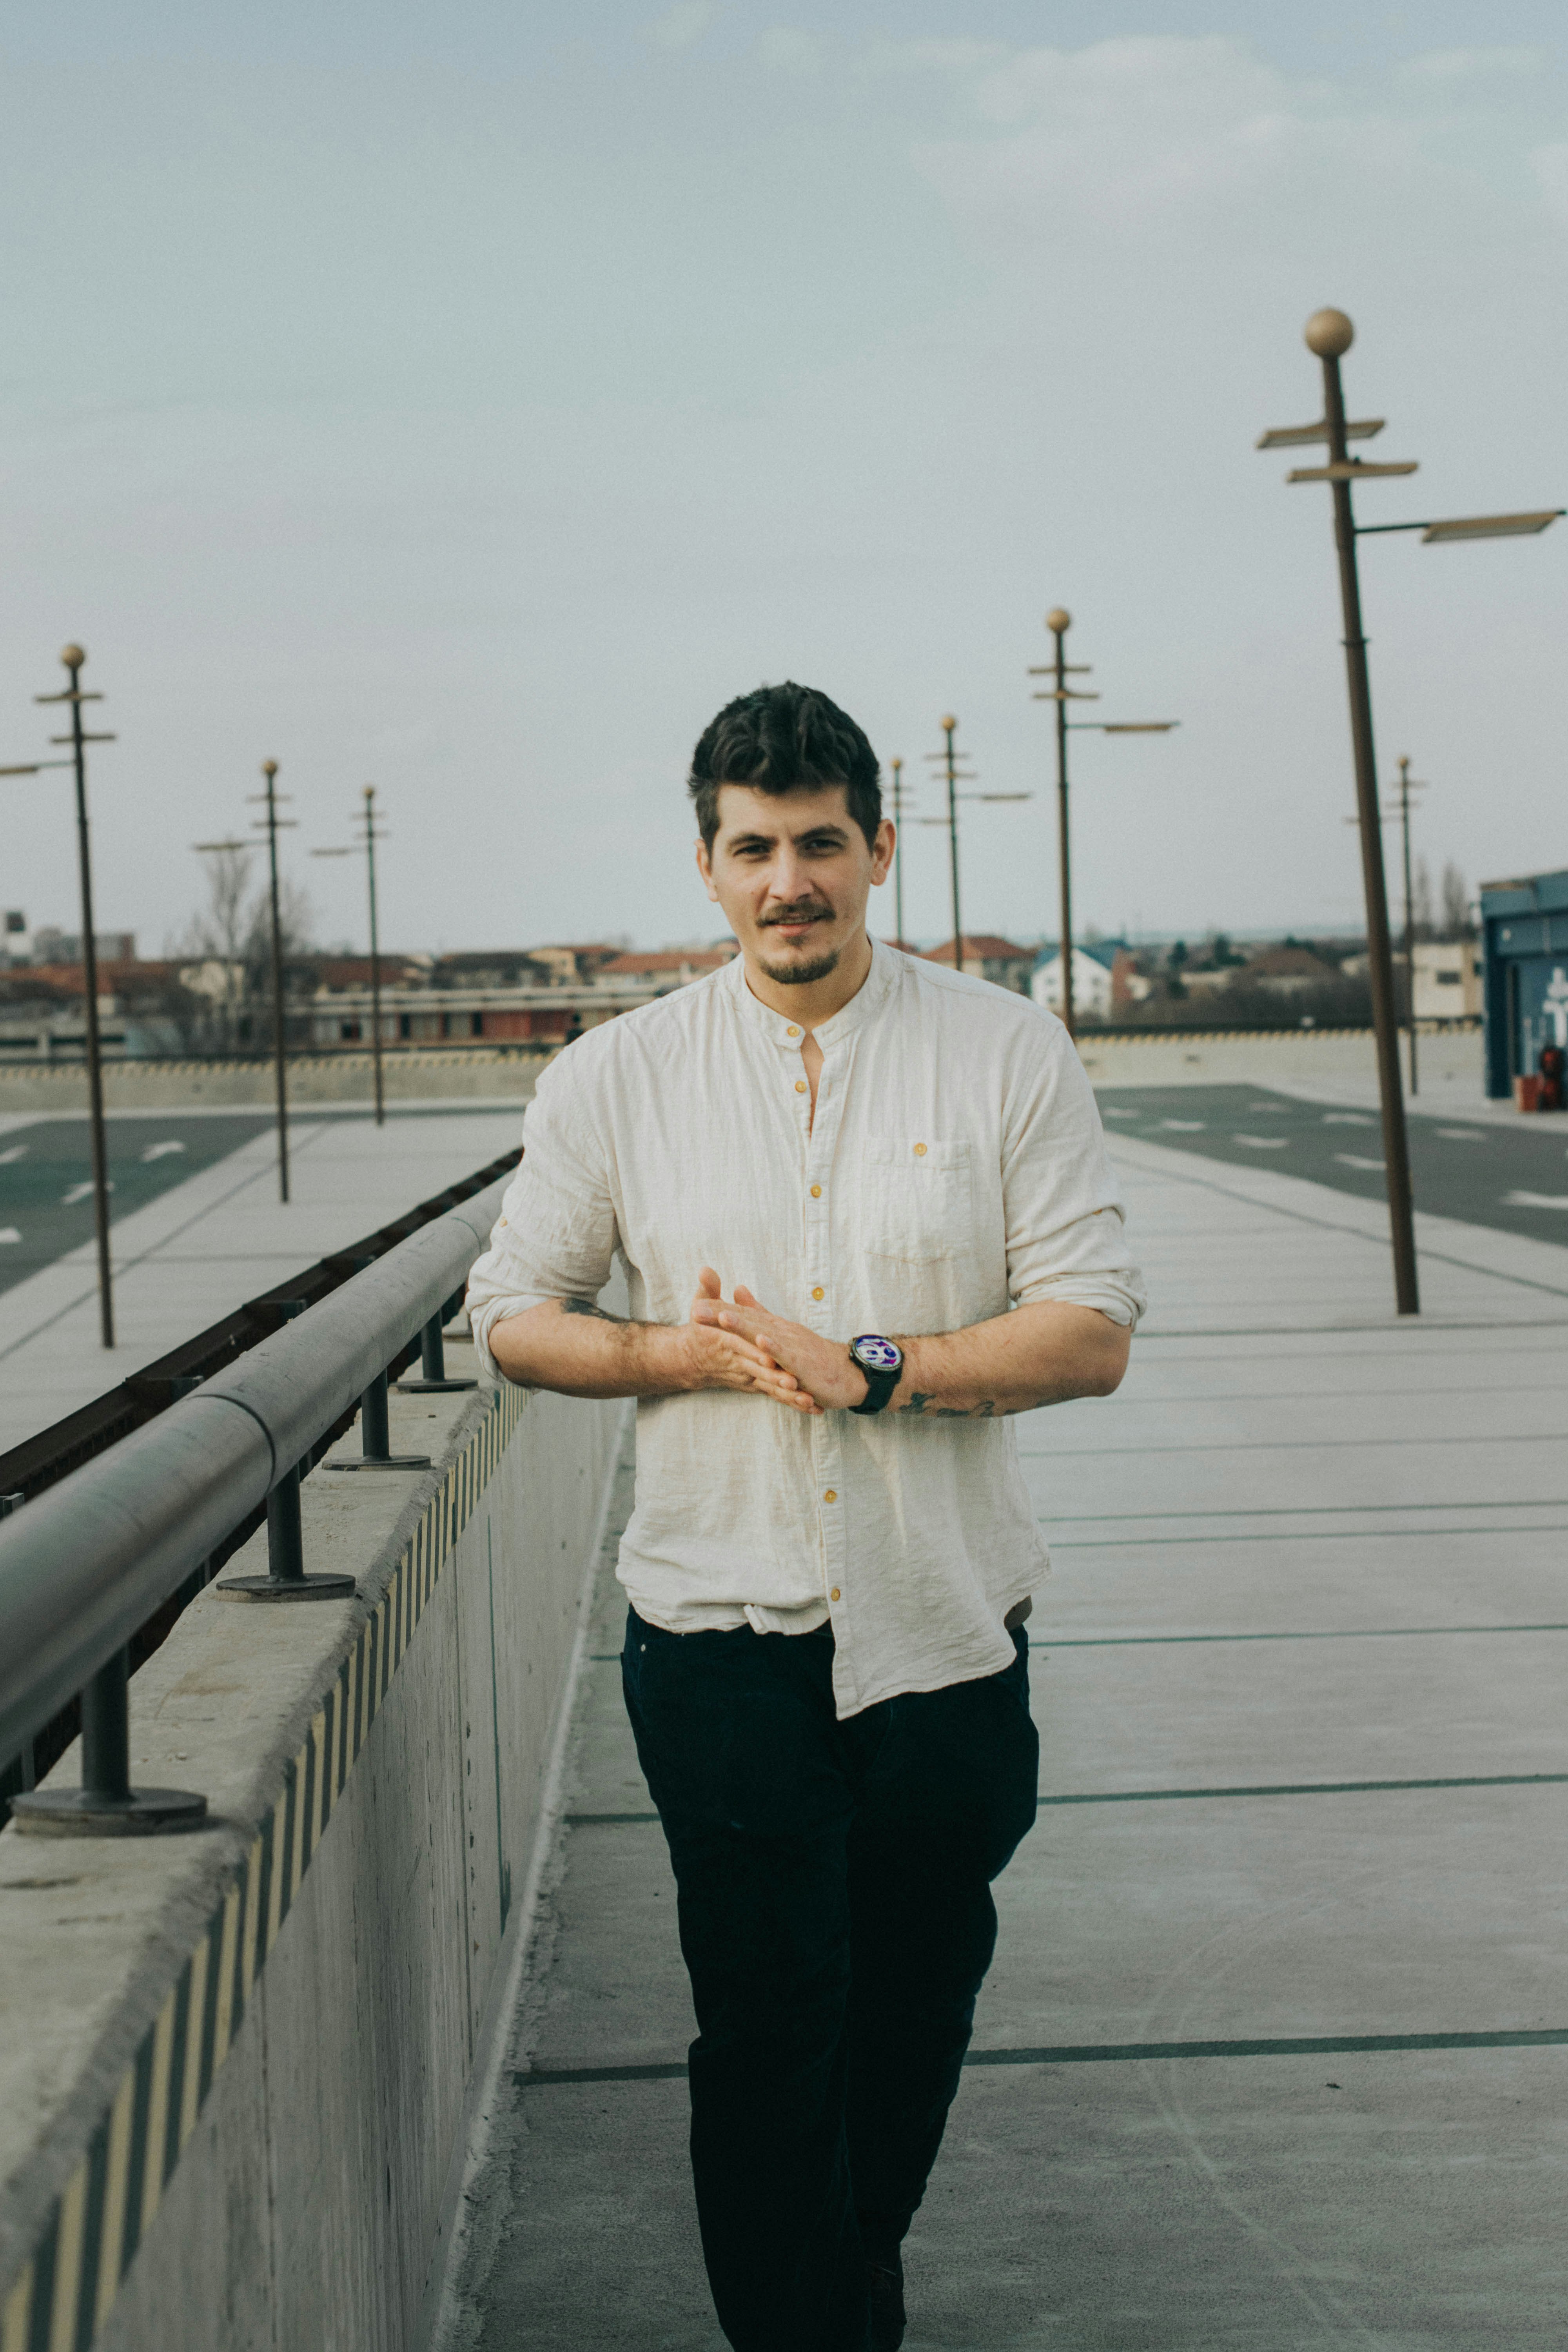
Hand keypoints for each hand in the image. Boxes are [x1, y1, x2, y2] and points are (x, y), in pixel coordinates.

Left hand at [691, 1277, 867, 1413]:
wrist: (847, 1373)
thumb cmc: (813, 1355)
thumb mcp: (781, 1333)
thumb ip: (759, 1312)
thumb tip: (738, 1289)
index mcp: (773, 1327)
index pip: (742, 1315)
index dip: (718, 1310)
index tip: (693, 1307)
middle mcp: (781, 1332)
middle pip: (748, 1321)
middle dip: (722, 1315)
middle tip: (696, 1309)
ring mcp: (793, 1346)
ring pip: (765, 1334)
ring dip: (744, 1326)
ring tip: (722, 1317)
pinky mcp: (804, 1363)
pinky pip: (787, 1356)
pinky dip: (774, 1348)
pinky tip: (761, 1341)